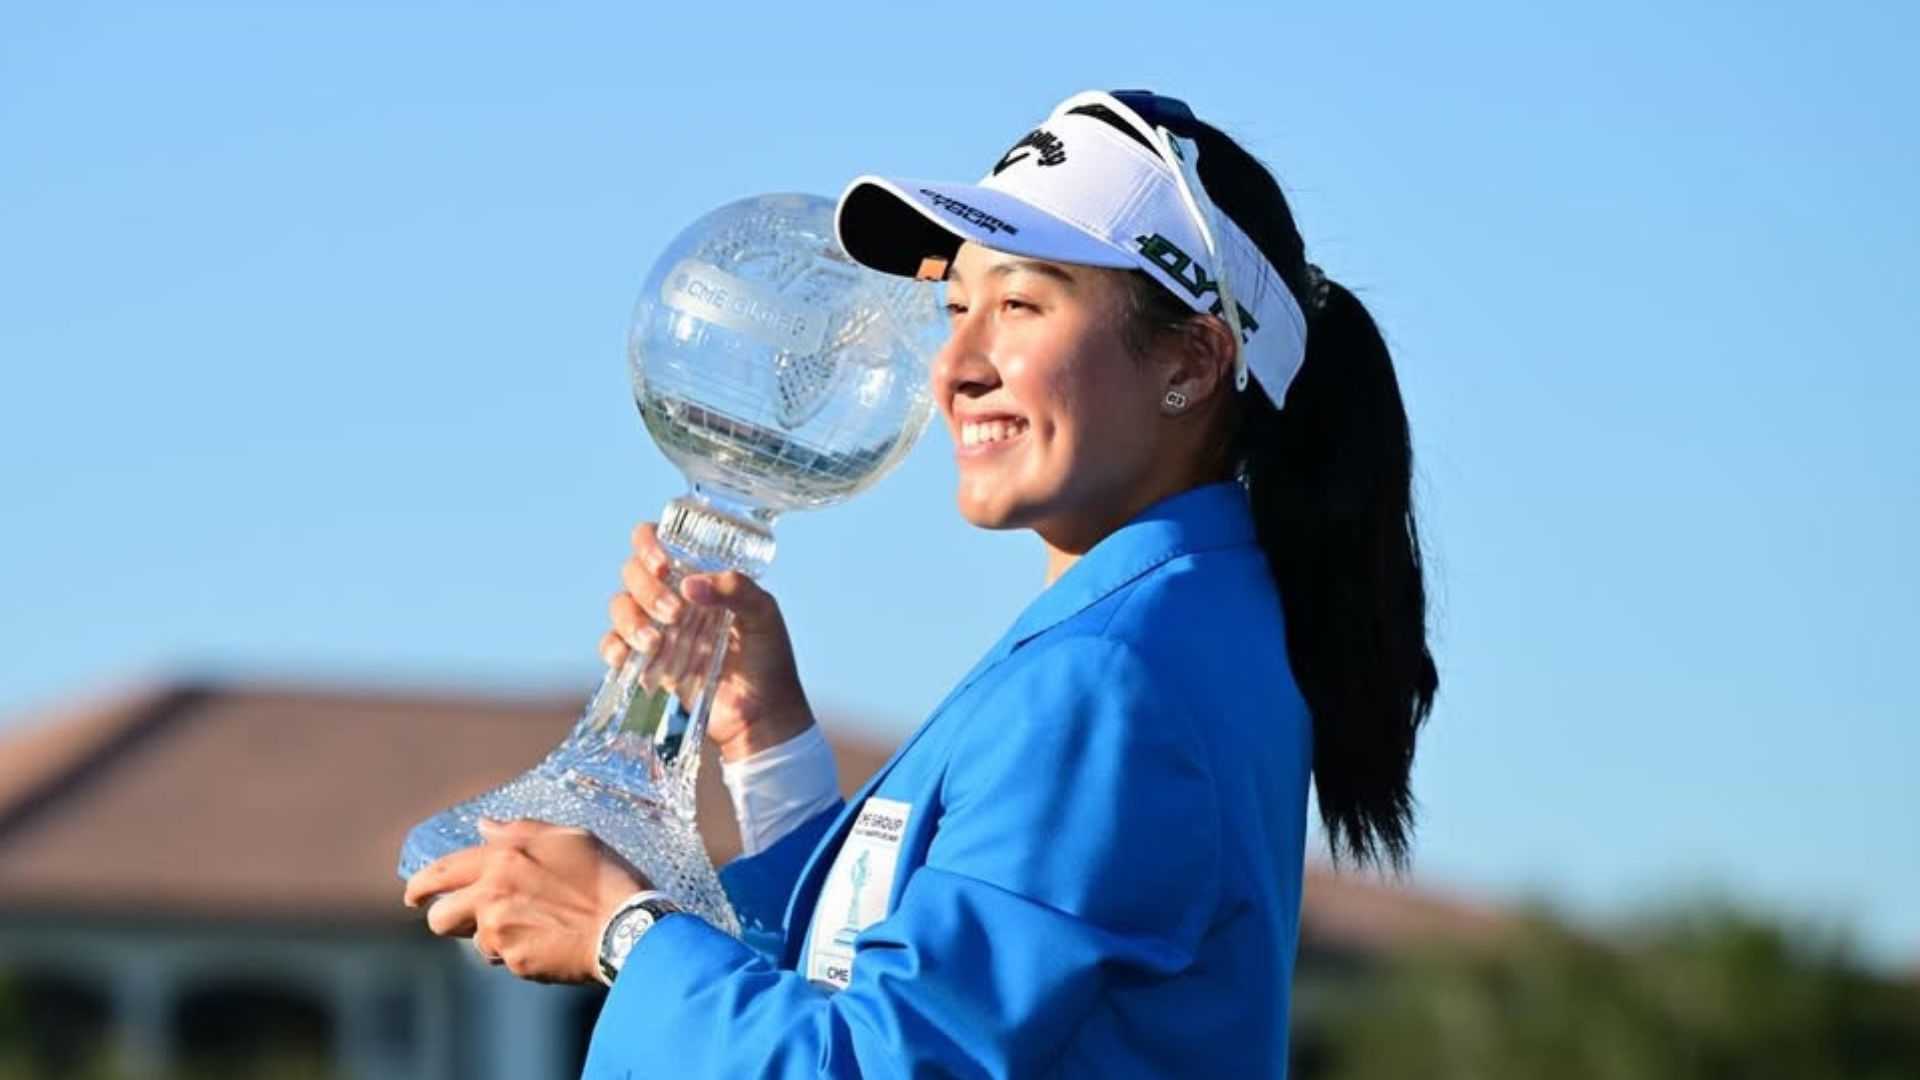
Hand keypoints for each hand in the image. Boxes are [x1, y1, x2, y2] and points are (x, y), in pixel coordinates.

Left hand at [402, 819, 647, 983]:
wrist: (628, 925)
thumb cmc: (605, 877)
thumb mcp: (568, 838)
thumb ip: (519, 830)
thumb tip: (484, 826)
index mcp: (504, 858)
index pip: (443, 871)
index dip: (421, 885)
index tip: (414, 896)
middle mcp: (493, 893)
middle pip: (440, 917)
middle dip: (445, 920)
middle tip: (463, 921)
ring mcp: (501, 930)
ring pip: (474, 942)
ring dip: (491, 938)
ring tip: (529, 928)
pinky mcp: (515, 961)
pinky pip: (505, 960)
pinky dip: (519, 953)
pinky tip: (549, 942)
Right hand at [601, 522, 814, 761]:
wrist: (762, 714)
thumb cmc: (769, 658)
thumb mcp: (765, 616)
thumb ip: (738, 591)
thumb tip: (690, 585)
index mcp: (697, 575)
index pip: (656, 541)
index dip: (648, 544)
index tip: (664, 566)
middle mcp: (671, 595)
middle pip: (632, 573)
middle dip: (648, 590)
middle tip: (676, 614)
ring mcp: (656, 627)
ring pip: (619, 606)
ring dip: (631, 620)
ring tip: (656, 643)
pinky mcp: (646, 661)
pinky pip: (612, 645)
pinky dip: (613, 648)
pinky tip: (628, 656)